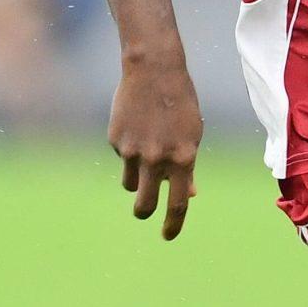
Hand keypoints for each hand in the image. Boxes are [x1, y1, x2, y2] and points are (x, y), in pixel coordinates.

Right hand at [109, 54, 203, 239]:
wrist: (153, 70)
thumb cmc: (180, 103)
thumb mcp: (192, 134)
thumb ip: (187, 167)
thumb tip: (190, 195)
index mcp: (183, 158)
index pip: (179, 203)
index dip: (173, 225)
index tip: (168, 236)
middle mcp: (156, 158)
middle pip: (144, 205)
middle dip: (144, 213)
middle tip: (145, 212)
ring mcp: (132, 150)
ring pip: (131, 183)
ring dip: (137, 178)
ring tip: (146, 150)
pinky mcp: (115, 140)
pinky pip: (123, 157)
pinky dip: (129, 148)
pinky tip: (137, 124)